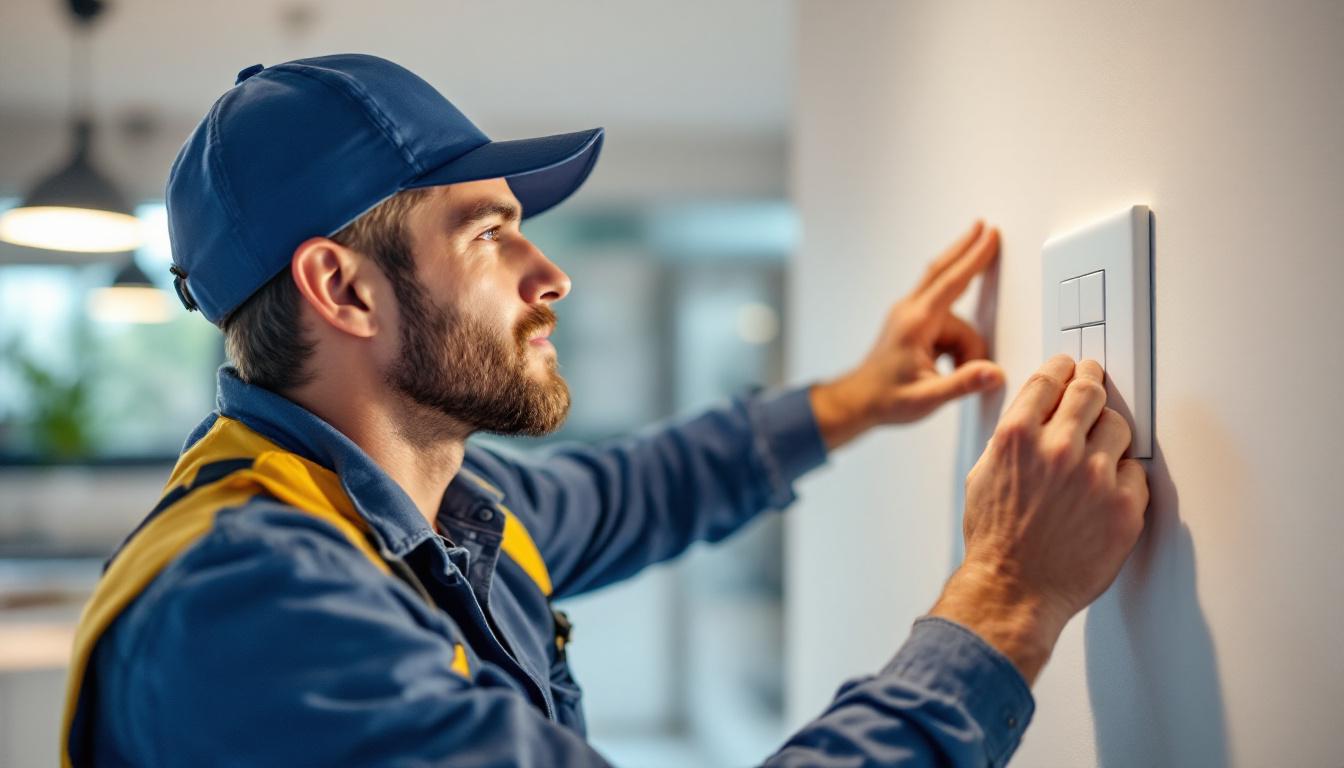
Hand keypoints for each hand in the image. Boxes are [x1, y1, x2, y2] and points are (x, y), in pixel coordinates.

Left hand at [810, 221, 1005, 450]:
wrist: (858, 401)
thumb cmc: (886, 398)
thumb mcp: (927, 398)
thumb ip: (962, 384)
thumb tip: (994, 373)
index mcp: (916, 323)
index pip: (951, 282)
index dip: (973, 258)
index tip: (989, 237)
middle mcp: (910, 311)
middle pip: (944, 272)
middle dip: (967, 251)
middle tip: (987, 229)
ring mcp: (908, 315)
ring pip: (952, 312)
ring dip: (964, 340)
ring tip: (954, 371)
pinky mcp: (910, 323)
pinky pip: (943, 318)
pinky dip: (955, 338)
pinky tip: (949, 363)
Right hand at [929, 356, 1149, 683]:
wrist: (1014, 589)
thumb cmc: (996, 540)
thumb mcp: (982, 475)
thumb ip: (1010, 439)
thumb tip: (1034, 413)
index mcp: (1018, 436)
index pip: (1050, 379)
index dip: (1063, 368)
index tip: (1070, 366)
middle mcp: (1058, 449)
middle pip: (1091, 391)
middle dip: (1092, 383)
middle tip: (1094, 384)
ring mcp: (1096, 477)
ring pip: (1119, 427)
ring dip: (1108, 432)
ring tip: (1097, 450)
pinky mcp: (1124, 506)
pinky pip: (1134, 472)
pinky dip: (1121, 477)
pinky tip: (1102, 490)